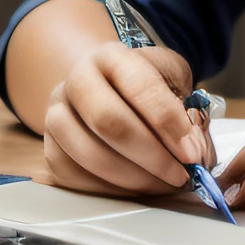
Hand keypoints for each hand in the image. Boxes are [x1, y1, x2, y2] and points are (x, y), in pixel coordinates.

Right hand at [41, 42, 213, 197]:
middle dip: (151, 155)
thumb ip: (184, 106)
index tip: (191, 151)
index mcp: (112, 56)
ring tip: (164, 185)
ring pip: (89, 154)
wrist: (103, 84)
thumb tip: (195, 151)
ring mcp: (56, 114)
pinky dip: (109, 189)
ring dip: (133, 178)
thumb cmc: (144, 81)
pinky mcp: (49, 147)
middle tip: (180, 175)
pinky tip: (138, 189)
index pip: (140, 86)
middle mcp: (78, 81)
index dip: (167, 122)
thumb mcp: (170, 76)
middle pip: (109, 122)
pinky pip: (74, 176)